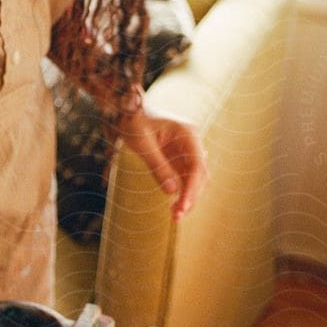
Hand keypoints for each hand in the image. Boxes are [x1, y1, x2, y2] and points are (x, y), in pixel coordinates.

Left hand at [118, 105, 207, 222]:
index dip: (192, 189)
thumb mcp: (142, 144)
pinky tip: (173, 206)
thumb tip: (172, 192)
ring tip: (175, 215)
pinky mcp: (179, 158)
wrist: (127, 110)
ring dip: (188, 196)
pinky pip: (185, 178)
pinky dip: (181, 192)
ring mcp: (187, 150)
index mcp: (187, 134)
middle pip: (199, 174)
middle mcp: (191, 142)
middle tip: (177, 216)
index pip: (197, 166)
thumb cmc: (133, 122)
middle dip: (191, 196)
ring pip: (195, 179)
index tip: (182, 206)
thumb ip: (157, 166)